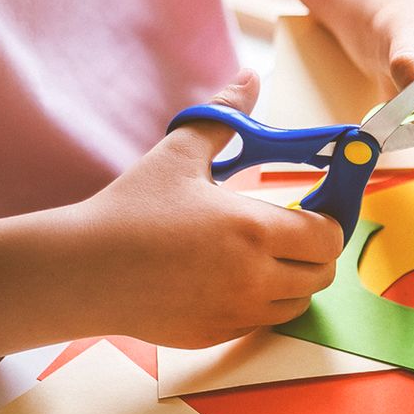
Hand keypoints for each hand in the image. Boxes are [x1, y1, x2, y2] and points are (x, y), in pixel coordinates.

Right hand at [78, 70, 342, 348]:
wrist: (83, 272)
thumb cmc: (130, 210)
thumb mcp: (177, 154)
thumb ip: (223, 116)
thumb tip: (249, 78)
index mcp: (254, 230)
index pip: (329, 236)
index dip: (330, 220)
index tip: (314, 207)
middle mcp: (255, 278)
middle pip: (323, 274)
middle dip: (317, 251)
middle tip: (293, 230)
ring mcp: (237, 312)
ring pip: (298, 303)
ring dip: (294, 280)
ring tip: (264, 255)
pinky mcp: (217, 335)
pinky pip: (262, 322)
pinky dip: (262, 302)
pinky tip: (233, 278)